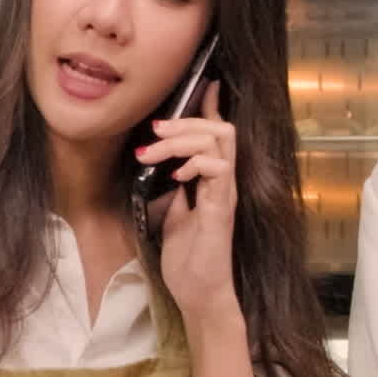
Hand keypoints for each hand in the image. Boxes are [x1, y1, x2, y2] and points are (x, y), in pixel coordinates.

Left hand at [136, 84, 242, 326]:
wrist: (199, 294)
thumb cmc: (188, 259)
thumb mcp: (172, 215)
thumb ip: (172, 190)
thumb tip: (159, 169)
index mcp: (213, 181)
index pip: (218, 133)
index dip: (210, 106)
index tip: (204, 82)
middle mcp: (223, 182)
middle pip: (220, 128)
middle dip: (184, 121)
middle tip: (152, 132)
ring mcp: (225, 194)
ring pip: (219, 140)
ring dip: (181, 139)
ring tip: (152, 152)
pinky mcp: (221, 209)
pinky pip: (219, 170)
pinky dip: (195, 163)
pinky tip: (176, 176)